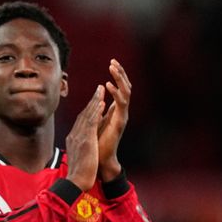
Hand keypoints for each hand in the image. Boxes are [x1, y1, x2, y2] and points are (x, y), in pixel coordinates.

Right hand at [65, 85, 104, 190]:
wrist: (75, 183)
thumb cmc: (78, 175)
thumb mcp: (77, 159)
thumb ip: (78, 150)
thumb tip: (79, 149)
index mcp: (73, 139)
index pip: (81, 121)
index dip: (88, 110)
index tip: (95, 102)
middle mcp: (74, 135)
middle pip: (83, 114)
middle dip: (92, 101)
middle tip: (99, 89)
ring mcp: (79, 137)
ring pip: (87, 115)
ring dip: (95, 101)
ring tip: (101, 90)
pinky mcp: (86, 140)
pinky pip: (92, 122)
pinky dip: (96, 111)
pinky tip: (102, 103)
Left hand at [98, 59, 130, 181]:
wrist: (101, 160)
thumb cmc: (97, 144)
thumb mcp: (96, 123)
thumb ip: (98, 112)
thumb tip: (96, 103)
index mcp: (116, 110)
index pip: (120, 88)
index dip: (117, 76)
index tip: (112, 63)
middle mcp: (121, 112)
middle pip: (125, 87)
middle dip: (120, 73)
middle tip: (113, 61)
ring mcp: (122, 116)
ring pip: (126, 92)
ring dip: (119, 79)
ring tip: (112, 67)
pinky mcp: (120, 121)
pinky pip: (121, 104)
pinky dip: (116, 93)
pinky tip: (108, 84)